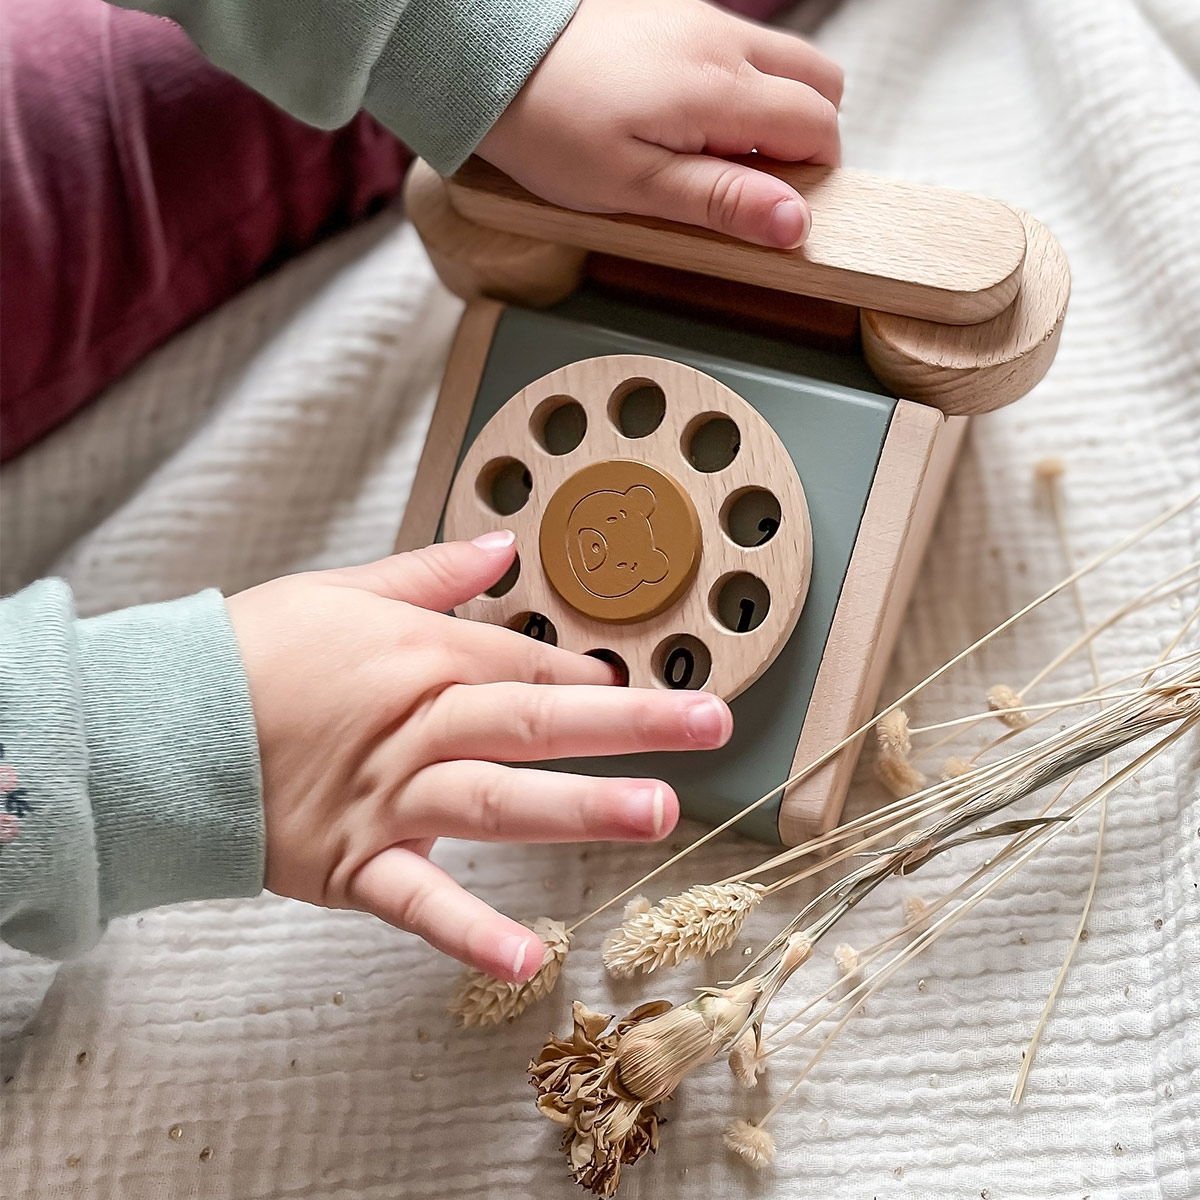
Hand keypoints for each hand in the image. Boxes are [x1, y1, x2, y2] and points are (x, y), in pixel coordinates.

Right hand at [226, 531, 732, 981]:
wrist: (159, 722)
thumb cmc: (252, 651)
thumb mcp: (343, 588)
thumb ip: (434, 571)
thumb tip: (502, 545)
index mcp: (422, 656)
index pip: (529, 665)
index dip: (592, 679)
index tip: (648, 691)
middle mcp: (421, 725)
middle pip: (538, 719)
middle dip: (631, 722)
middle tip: (711, 725)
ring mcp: (392, 798)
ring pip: (499, 799)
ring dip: (580, 806)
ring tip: (658, 815)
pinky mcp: (354, 862)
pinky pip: (419, 901)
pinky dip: (471, 931)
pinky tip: (530, 958)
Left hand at [478, 0, 842, 247]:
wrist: (493, 64)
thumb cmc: (554, 131)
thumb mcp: (637, 187)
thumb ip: (722, 201)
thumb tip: (795, 222)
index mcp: (721, 88)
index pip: (819, 126)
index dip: (811, 176)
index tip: (770, 208)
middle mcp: (725, 41)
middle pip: (822, 82)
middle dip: (806, 138)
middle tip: (747, 183)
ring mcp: (704, 20)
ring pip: (786, 61)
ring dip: (775, 112)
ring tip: (713, 154)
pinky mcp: (679, 17)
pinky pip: (743, 50)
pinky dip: (740, 90)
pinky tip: (686, 122)